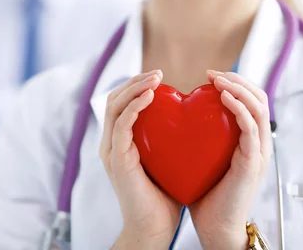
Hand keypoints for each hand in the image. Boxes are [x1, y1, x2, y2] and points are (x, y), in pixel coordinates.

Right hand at [100, 70, 181, 248]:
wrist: (154, 229)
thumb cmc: (164, 198)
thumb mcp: (167, 160)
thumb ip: (170, 140)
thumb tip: (192, 121)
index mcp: (121, 142)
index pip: (121, 103)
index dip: (136, 86)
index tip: (158, 77)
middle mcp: (111, 143)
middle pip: (114, 99)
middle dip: (134, 81)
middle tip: (157, 73)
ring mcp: (111, 150)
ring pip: (114, 106)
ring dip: (134, 88)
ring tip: (155, 79)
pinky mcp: (116, 159)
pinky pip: (122, 125)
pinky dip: (134, 106)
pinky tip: (151, 96)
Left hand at [188, 71, 271, 249]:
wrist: (214, 227)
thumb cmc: (205, 194)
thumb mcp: (202, 156)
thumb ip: (199, 135)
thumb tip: (176, 114)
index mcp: (246, 140)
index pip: (249, 100)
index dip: (233, 82)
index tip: (208, 75)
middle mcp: (257, 143)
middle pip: (259, 97)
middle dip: (237, 79)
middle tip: (212, 73)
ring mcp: (258, 152)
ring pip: (259, 107)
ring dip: (239, 88)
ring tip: (218, 80)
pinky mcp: (252, 163)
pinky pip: (251, 129)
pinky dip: (239, 108)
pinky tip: (223, 97)